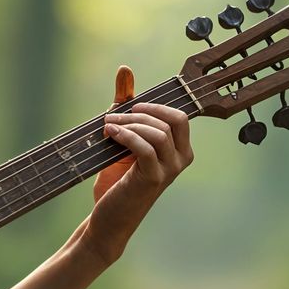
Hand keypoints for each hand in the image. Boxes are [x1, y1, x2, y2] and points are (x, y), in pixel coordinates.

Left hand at [85, 66, 193, 262]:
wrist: (108, 217)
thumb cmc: (116, 180)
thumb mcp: (122, 137)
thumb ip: (126, 106)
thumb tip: (125, 70)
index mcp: (179, 150)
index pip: (178, 116)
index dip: (154, 105)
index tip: (128, 106)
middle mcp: (180, 160)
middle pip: (175, 120)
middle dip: (143, 111)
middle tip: (115, 115)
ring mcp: (169, 171)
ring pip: (159, 133)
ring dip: (130, 123)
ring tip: (108, 125)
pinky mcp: (152, 180)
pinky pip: (145, 148)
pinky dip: (126, 136)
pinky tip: (109, 133)